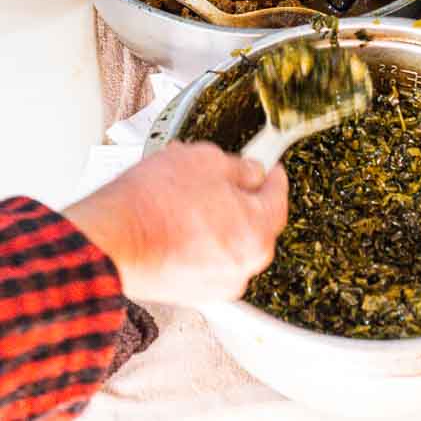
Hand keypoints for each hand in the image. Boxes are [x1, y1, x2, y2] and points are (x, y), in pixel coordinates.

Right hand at [64, 142, 287, 306]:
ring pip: (229, 241)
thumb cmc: (152, 204)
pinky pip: (207, 257)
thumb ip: (240, 167)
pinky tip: (176, 218)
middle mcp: (242, 266)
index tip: (270, 167)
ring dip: (218, 218)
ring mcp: (216, 284)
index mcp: (257, 233)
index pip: (278, 198)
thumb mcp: (206, 160)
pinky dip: (200, 239)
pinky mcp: (191, 293)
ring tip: (187, 194)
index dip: (273, 176)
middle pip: (255, 223)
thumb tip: (251, 172)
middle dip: (240, 197)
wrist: (109, 241)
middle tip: (220, 177)